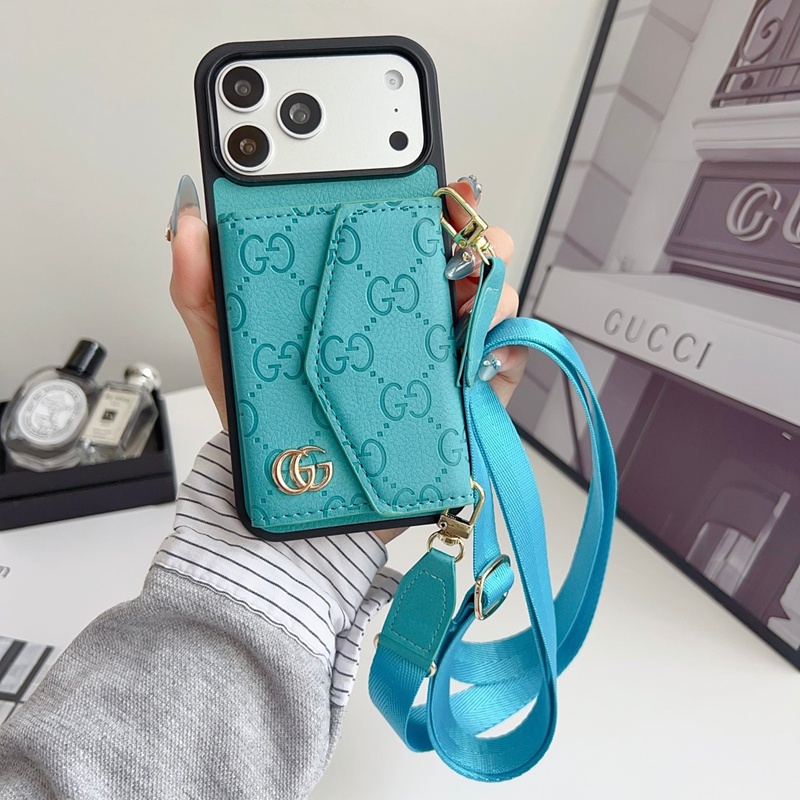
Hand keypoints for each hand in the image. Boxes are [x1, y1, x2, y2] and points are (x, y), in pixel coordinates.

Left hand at [168, 175, 526, 542]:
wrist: (301, 503)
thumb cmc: (270, 423)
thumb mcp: (230, 350)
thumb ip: (203, 289)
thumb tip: (189, 224)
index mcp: (361, 297)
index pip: (405, 234)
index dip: (429, 204)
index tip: (436, 190)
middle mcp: (407, 319)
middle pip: (461, 261)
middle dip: (475, 239)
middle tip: (461, 239)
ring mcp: (439, 358)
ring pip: (489, 305)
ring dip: (494, 290)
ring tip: (471, 297)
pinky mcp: (463, 402)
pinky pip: (502, 366)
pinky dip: (510, 349)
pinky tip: (491, 346)